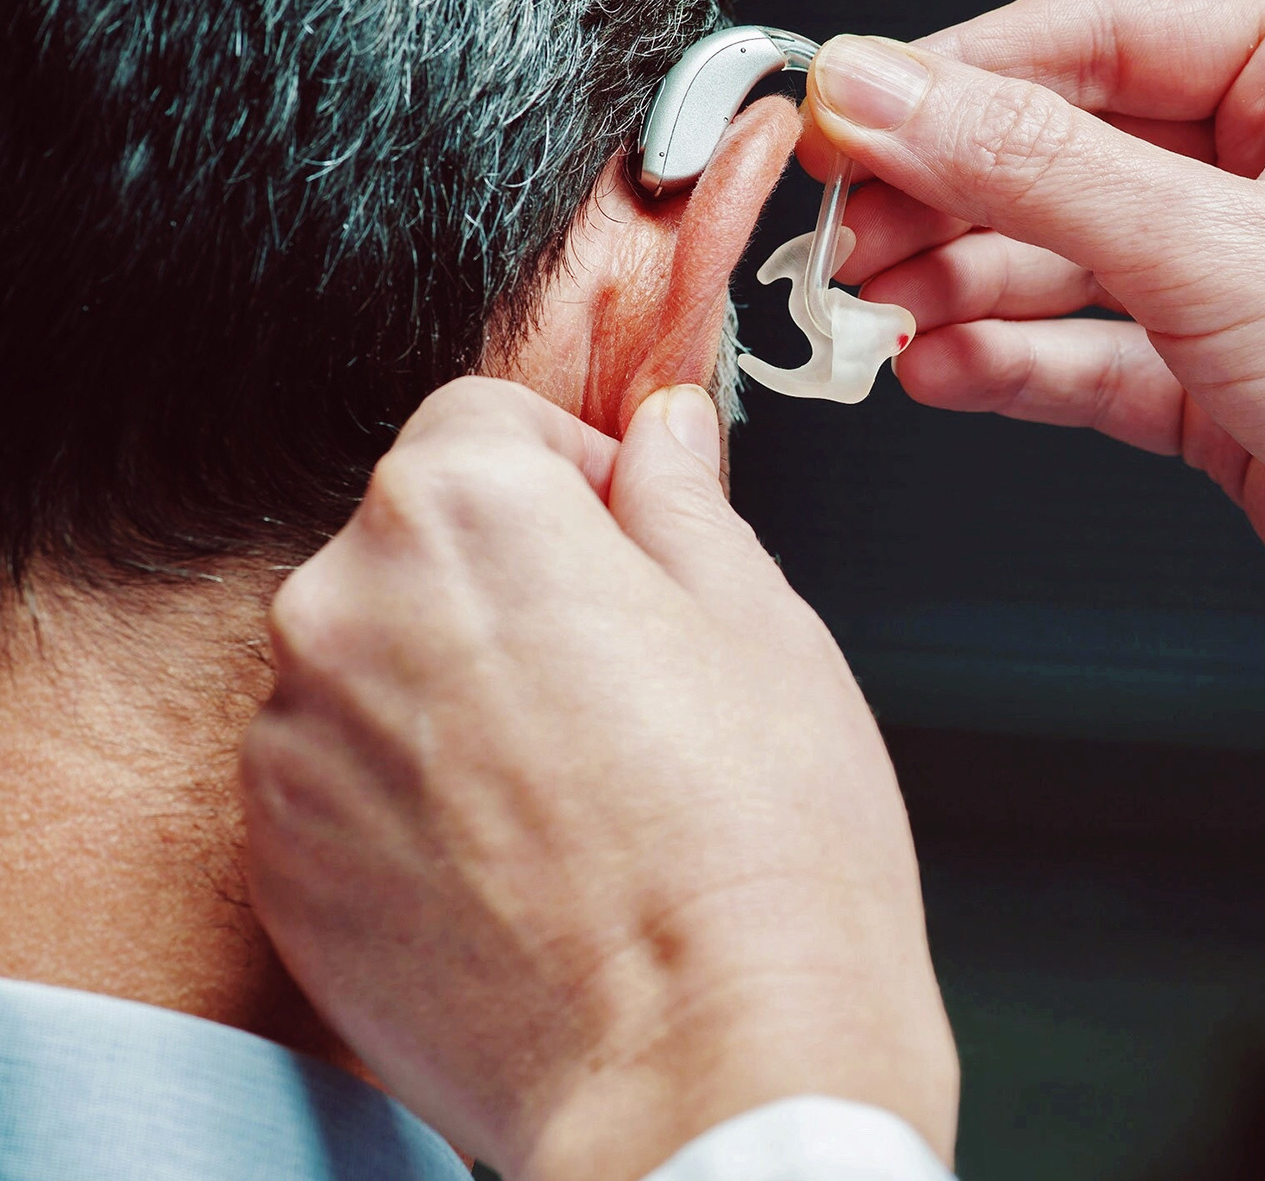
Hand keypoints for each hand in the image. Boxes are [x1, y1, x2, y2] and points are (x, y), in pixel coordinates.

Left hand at [240, 378, 956, 1180]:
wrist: (707, 1063)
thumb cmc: (759, 847)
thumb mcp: (759, 621)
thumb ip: (682, 500)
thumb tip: (663, 435)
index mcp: (463, 513)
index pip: (485, 423)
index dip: (576, 473)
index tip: (628, 539)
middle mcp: (343, 611)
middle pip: (420, 543)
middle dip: (512, 579)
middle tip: (624, 673)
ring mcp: (296, 749)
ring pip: (378, 663)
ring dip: (456, 688)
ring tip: (579, 783)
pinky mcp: (282, 870)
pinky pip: (343, 782)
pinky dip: (411, 795)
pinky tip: (521, 854)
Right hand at [803, 0, 1264, 838]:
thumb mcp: (1217, 250)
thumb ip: (1030, 167)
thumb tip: (886, 90)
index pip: (1094, 35)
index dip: (954, 76)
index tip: (846, 113)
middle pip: (1063, 149)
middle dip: (942, 195)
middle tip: (835, 229)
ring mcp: (1246, 277)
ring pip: (1061, 258)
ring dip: (956, 286)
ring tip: (864, 312)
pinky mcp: (1220, 385)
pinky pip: (1084, 353)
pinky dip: (1006, 361)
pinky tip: (934, 367)